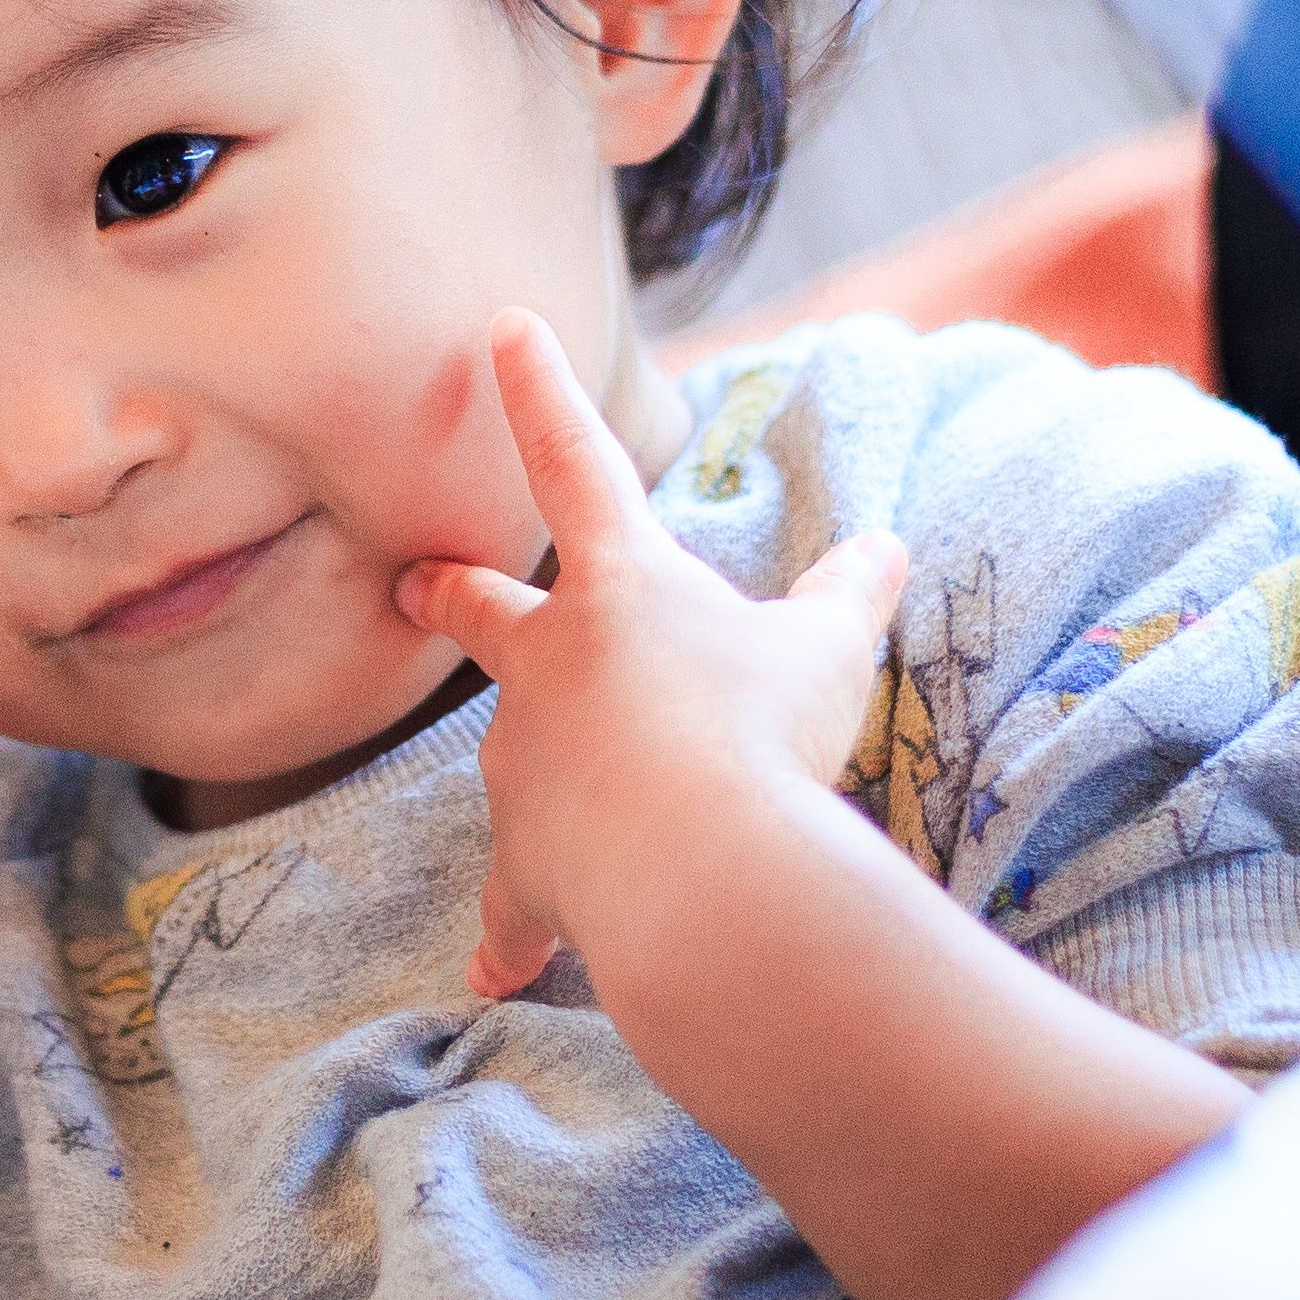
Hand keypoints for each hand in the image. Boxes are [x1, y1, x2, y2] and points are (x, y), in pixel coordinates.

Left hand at [395, 310, 907, 1001]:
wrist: (705, 870)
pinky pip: (517, 906)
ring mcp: (527, 768)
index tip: (498, 326)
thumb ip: (846, 597)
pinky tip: (496, 973)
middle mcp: (551, 667)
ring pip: (516, 758)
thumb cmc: (763, 735)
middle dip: (450, 595)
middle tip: (414, 583)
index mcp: (621, 589)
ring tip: (592, 813)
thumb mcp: (827, 654)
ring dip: (544, 773)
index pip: (575, 462)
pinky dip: (514, 937)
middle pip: (480, 613)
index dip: (538, 389)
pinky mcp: (529, 868)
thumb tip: (885, 548)